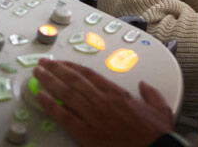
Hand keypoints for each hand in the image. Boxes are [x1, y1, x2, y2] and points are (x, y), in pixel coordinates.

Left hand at [33, 59, 174, 146]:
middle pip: (74, 79)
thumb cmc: (155, 134)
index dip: (73, 66)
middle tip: (43, 63)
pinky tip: (41, 97)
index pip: (89, 74)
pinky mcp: (87, 134)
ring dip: (49, 81)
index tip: (62, 62)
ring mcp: (93, 116)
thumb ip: (151, 94)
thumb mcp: (159, 108)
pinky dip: (51, 105)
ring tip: (37, 74)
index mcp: (117, 93)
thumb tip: (145, 86)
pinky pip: (64, 116)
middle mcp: (102, 101)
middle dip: (56, 69)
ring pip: (66, 93)